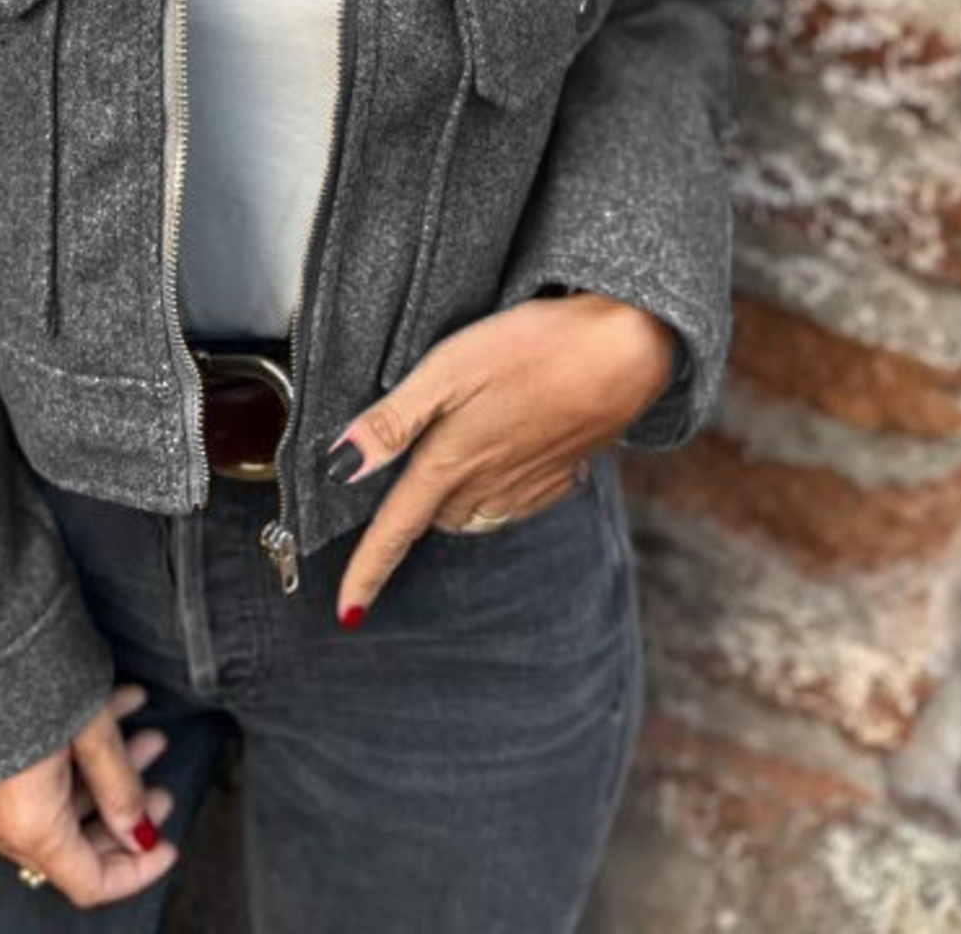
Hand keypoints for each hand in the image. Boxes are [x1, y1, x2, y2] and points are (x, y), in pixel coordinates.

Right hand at [0, 682, 179, 908]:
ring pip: (58, 805)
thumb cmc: (29, 677)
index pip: (89, 882)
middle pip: (74, 845)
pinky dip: (78, 754)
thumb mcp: (92, 729)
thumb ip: (119, 786)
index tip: (166, 847)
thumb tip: (137, 829)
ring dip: (108, 776)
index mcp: (27, 825)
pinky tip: (117, 708)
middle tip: (160, 789)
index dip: (135, 871)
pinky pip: (33, 779)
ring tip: (149, 735)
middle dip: (124, 816)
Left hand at [323, 292, 677, 624]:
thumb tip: (338, 465)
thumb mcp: (445, 369)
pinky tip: (509, 441)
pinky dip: (498, 485)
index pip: (395, 531)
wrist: (622, 351)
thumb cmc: (529, 349)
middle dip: (415, 500)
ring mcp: (529, 487)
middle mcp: (487, 487)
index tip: (347, 612)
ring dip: (454, 494)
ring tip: (459, 443)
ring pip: (472, 511)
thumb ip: (392, 421)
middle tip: (415, 450)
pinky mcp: (562, 477)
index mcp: (449, 464)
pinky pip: (513, 500)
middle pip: (433, 516)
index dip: (367, 571)